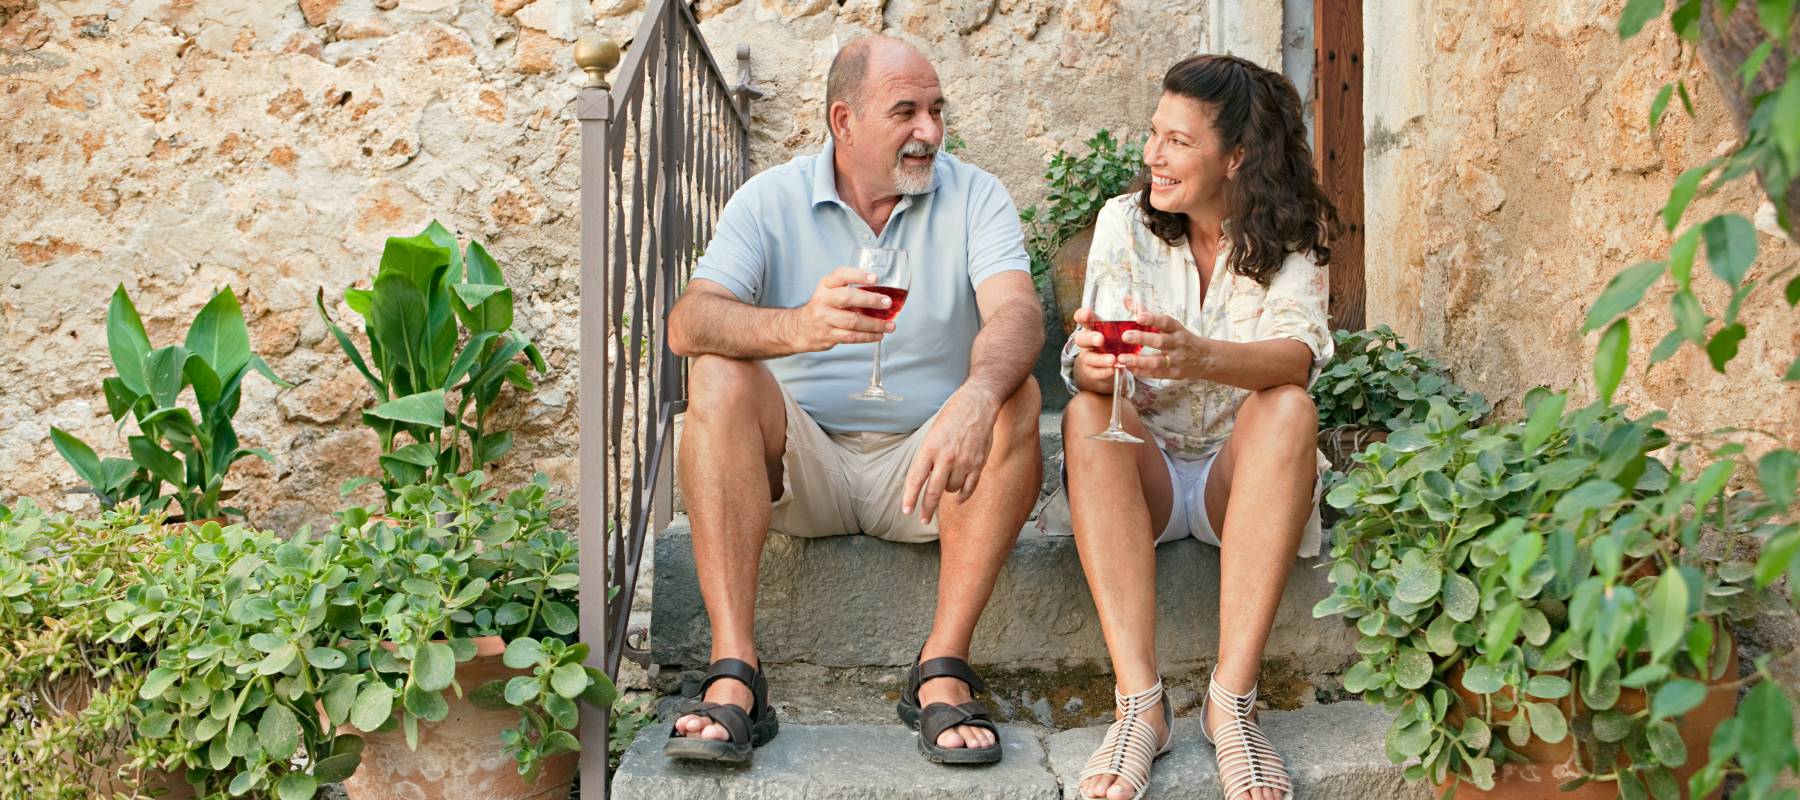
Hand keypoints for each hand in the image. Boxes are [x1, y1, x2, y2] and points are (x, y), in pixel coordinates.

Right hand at [783, 267, 897, 352]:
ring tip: (890, 325)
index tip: (875, 278)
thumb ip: (850, 289)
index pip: (840, 275)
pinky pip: (851, 337)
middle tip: (887, 303)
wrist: (799, 328)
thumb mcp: (830, 292)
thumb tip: (882, 293)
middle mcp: (822, 300)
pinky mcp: (827, 336)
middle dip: (870, 300)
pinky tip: (878, 335)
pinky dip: (867, 336)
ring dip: (874, 324)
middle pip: (848, 298)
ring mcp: (824, 319)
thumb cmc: (823, 307)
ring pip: (852, 321)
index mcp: (825, 286)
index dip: (858, 275)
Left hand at [901, 387, 1000, 524]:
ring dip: (946, 490)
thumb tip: (921, 480)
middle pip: (933, 491)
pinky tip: (957, 498)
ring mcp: (963, 462)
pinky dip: (962, 495)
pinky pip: (968, 488)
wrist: (978, 405)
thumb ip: (928, 457)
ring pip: (951, 489)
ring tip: (946, 480)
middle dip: (926, 508)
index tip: (906, 510)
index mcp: (930, 448)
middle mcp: (946, 457)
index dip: (910, 497)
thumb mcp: (932, 433)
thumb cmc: (951, 417)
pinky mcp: (978, 464)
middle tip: (922, 519)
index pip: (916, 479)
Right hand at [1067, 307, 1121, 392]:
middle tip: (1101, 339)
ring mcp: (1088, 357)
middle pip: (1080, 338)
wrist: (1110, 367)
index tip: (1088, 314)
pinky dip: (1104, 372)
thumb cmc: (1116, 342)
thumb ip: (1128, 313)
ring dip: (1100, 359)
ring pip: (1088, 357)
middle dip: (1090, 338)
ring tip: (1112, 360)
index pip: (1081, 319)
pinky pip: (1094, 372)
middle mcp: (1087, 342)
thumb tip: (1128, 298)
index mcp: (1093, 328)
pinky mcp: (1092, 372)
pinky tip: (1113, 370)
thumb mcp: (1124, 327)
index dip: (1082, 315)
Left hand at [1116, 311, 1210, 380]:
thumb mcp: (1169, 325)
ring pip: (1157, 361)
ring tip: (1122, 358)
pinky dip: (1142, 371)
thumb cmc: (1181, 338)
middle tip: (1125, 336)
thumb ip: (1146, 313)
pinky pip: (1156, 373)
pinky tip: (1129, 368)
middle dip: (1142, 338)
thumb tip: (1127, 299)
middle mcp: (1177, 344)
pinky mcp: (1173, 374)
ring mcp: (1176, 360)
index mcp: (1177, 329)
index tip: (1139, 317)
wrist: (1205, 358)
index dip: (1152, 319)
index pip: (1166, 322)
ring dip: (1138, 360)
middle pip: (1160, 341)